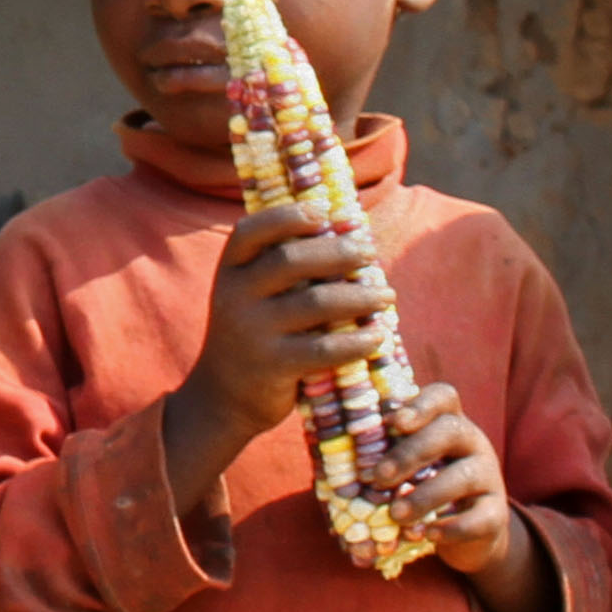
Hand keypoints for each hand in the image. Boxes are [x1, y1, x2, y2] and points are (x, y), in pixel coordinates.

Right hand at [171, 203, 393, 439]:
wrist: (223, 396)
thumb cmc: (255, 335)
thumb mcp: (251, 297)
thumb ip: (283, 270)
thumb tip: (348, 236)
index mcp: (229, 272)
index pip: (251, 232)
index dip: (287, 217)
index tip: (324, 214)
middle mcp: (233, 297)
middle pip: (291, 261)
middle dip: (339, 253)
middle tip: (371, 253)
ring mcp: (250, 332)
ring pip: (315, 303)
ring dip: (360, 296)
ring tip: (387, 296)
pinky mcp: (272, 366)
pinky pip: (324, 348)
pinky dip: (357, 341)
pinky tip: (377, 336)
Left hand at [368, 383, 522, 575]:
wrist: (466, 534)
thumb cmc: (417, 488)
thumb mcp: (400, 468)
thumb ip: (376, 456)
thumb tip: (323, 457)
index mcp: (446, 423)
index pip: (443, 397)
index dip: (421, 404)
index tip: (394, 421)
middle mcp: (472, 443)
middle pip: (450, 431)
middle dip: (410, 452)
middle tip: (378, 477)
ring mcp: (488, 477)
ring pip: (464, 476)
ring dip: (425, 495)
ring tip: (395, 514)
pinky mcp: (497, 514)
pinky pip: (480, 517)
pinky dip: (451, 528)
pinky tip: (427, 535)